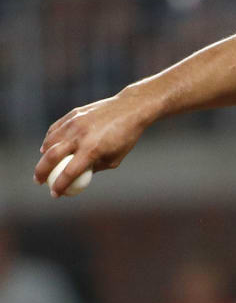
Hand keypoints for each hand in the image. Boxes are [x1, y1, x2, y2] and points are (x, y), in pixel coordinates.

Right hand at [34, 89, 154, 195]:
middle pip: (51, 157)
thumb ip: (95, 167)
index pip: (69, 172)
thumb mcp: (115, 158)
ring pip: (50, 141)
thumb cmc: (125, 137)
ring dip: (43, 156)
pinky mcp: (73, 114)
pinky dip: (49, 140)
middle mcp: (80, 136)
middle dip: (41, 172)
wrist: (130, 109)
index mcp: (92, 149)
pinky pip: (55, 129)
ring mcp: (75, 123)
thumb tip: (78, 177)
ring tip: (44, 165)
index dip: (59, 186)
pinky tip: (48, 148)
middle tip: (39, 181)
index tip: (55, 194)